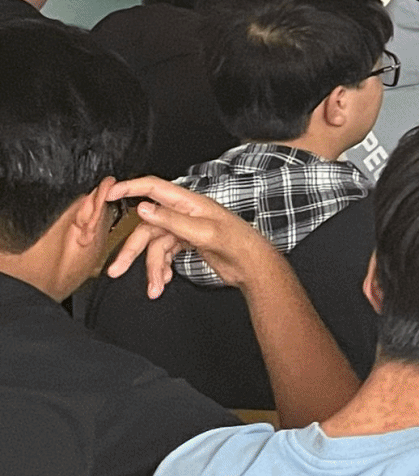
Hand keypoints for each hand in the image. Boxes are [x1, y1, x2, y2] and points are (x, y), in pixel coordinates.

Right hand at [105, 177, 284, 297]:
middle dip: (133, 250)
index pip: (154, 188)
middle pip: (148, 227)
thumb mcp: (203, 232)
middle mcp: (185, 213)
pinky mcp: (187, 243)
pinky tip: (163, 282)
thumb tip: (143, 207)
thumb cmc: (237, 242)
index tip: (108, 193)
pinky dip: (161, 269)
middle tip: (116, 269)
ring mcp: (185, 229)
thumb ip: (171, 220)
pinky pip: (164, 254)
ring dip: (151, 268)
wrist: (253, 265)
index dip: (130, 188)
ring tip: (154, 288)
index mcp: (189, 203)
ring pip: (155, 246)